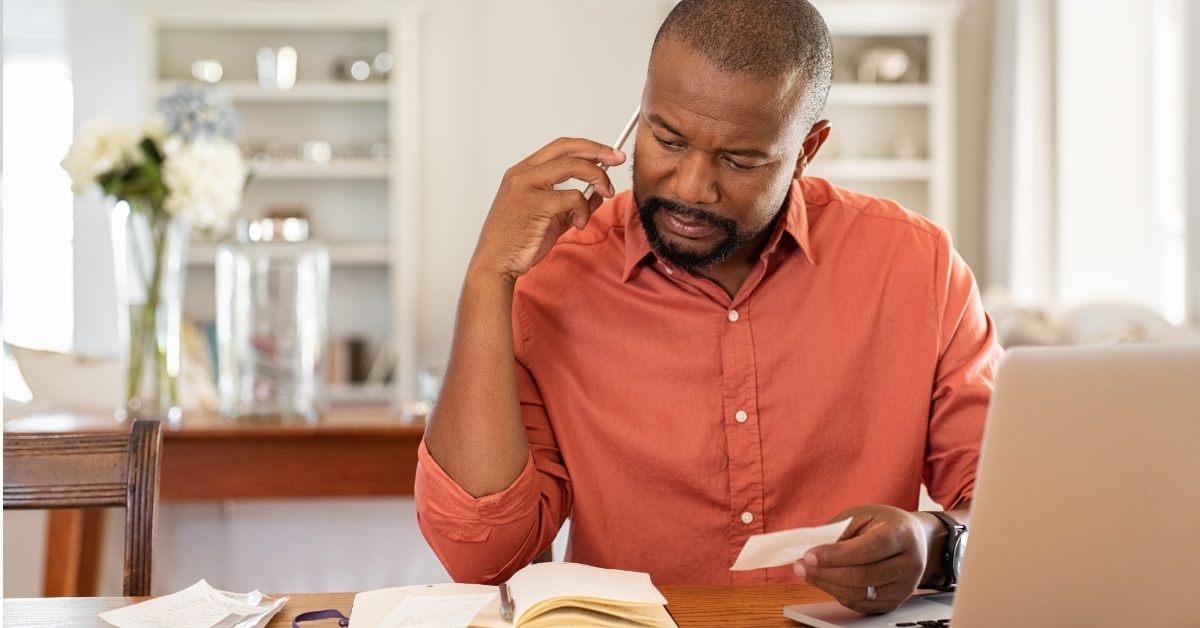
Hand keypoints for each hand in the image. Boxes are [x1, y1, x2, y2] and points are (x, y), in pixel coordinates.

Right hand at [472, 138, 625, 283]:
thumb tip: (597, 193)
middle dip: (598, 151)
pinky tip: (579, 224)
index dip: (587, 147)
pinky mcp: (535, 203)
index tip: (608, 154)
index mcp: (523, 173)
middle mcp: (522, 174)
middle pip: (567, 148)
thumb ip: (572, 204)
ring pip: (572, 166)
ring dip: (597, 178)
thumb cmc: (517, 243)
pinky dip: (584, 209)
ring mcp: (526, 186)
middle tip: (617, 159)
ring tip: (605, 193)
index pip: (559, 148)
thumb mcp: (551, 218)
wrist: (496, 264)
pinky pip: (573, 197)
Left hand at [793, 505, 930, 614]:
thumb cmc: (885, 525)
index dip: (835, 555)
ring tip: (807, 573)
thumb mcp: (862, 515)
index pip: (867, 549)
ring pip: (859, 593)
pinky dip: (837, 593)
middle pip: (862, 576)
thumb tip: (811, 550)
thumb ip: (837, 531)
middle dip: (825, 572)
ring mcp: (904, 587)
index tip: (809, 555)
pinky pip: (860, 604)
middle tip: (801, 565)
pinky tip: (825, 581)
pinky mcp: (895, 602)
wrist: (915, 541)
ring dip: (826, 584)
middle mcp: (909, 563)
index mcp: (902, 534)